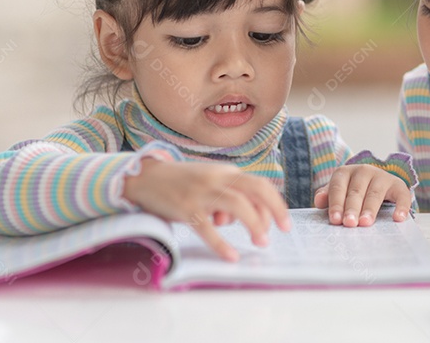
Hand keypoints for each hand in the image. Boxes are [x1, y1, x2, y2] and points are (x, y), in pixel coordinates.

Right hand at [123, 158, 290, 260]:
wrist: (146, 177)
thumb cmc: (183, 183)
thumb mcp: (211, 183)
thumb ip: (230, 197)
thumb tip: (249, 219)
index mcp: (226, 173)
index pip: (259, 185)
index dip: (274, 203)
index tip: (283, 223)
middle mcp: (217, 179)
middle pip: (255, 190)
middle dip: (273, 209)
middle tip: (283, 230)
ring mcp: (202, 192)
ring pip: (237, 205)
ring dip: (254, 224)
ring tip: (262, 242)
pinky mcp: (185, 208)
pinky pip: (207, 227)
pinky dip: (222, 243)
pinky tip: (232, 256)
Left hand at [313, 164, 412, 226]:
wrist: (377, 183)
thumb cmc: (352, 192)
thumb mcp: (338, 191)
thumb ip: (327, 196)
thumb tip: (318, 201)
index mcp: (345, 172)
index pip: (338, 187)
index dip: (336, 203)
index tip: (335, 219)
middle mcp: (364, 171)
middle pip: (356, 191)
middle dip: (351, 208)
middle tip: (349, 223)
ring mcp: (382, 177)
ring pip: (375, 194)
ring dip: (370, 209)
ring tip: (365, 222)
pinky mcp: (398, 185)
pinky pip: (401, 195)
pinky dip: (401, 207)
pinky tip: (398, 218)